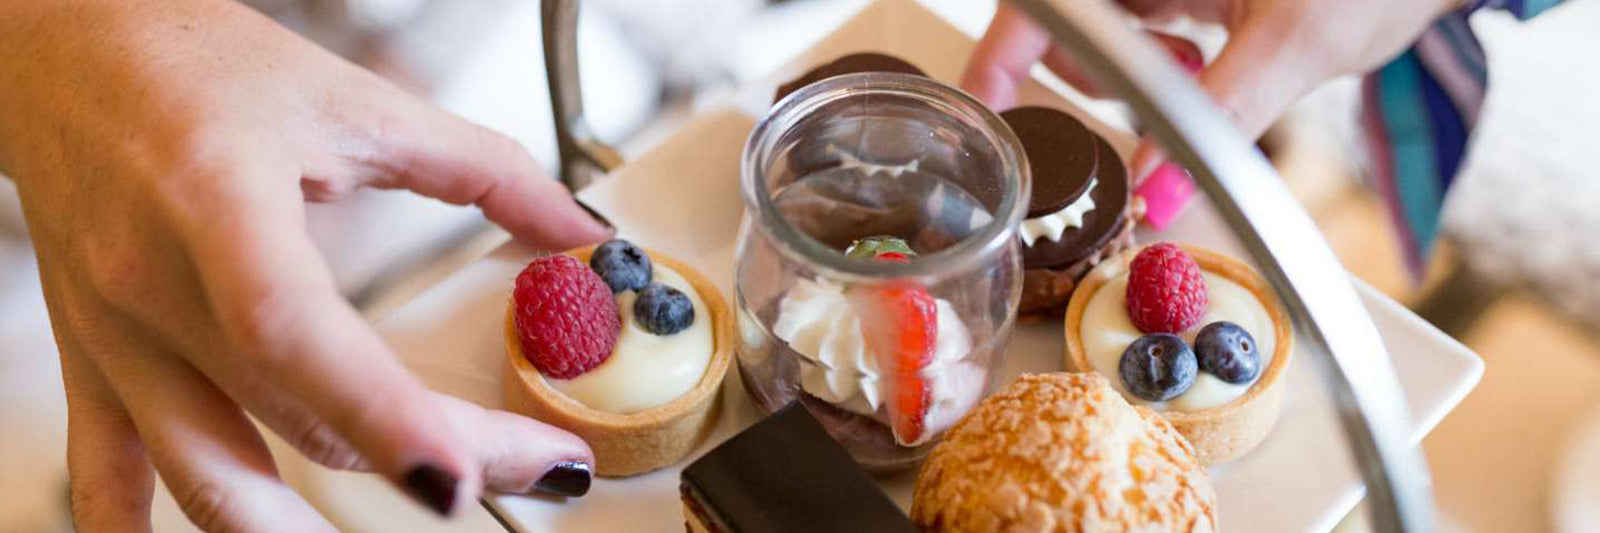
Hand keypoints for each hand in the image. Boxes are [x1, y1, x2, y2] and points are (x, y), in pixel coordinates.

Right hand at [0, 0, 608, 529]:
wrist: (67, 52)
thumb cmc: (194, 64)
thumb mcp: (352, 98)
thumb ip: (480, 168)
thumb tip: (574, 232)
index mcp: (218, 203)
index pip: (294, 331)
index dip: (378, 412)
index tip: (457, 476)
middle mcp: (154, 286)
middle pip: (298, 416)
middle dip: (433, 459)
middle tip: (538, 462)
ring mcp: (117, 340)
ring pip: (206, 480)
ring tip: (421, 519)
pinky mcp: (92, 363)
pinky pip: (110, 478)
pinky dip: (154, 531)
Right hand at [963, 0, 1462, 178]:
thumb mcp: (1296, 45)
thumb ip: (1218, 121)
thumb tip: (1158, 197)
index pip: (1049, 2)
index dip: (1004, 50)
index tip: (987, 109)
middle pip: (1066, 20)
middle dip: (1077, 74)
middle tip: (1116, 123)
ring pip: (1103, 34)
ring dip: (1122, 80)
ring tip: (1176, 89)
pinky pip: (1143, 36)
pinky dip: (1153, 75)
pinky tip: (1190, 82)